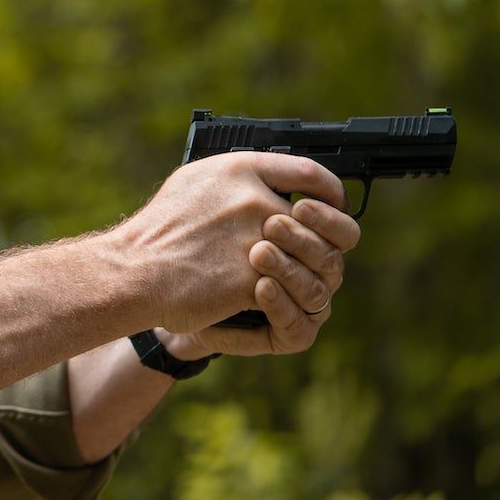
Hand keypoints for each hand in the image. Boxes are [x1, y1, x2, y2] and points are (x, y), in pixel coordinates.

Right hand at [108, 152, 350, 334]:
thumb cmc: (159, 231)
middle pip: (318, 221)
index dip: (331, 193)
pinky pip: (290, 287)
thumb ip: (240, 178)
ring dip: (304, 271)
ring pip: (311, 258)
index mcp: (240, 169)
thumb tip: (276, 180)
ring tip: (287, 277)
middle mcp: (253, 200)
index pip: (311, 172)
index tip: (331, 205)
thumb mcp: (195, 182)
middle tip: (311, 253)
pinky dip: (282, 295)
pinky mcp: (254, 278)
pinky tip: (265, 295)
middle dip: (317, 242)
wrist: (133, 272)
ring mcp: (256, 239)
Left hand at [163, 196, 360, 357]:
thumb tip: (299, 166)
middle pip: (332, 256)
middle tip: (271, 226)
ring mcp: (300, 304)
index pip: (339, 227)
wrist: (159, 285)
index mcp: (304, 237)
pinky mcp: (285, 333)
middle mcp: (309, 271)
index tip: (299, 204)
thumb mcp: (220, 194)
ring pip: (319, 291)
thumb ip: (261, 177)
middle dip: (306, 239)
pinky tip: (260, 287)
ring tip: (258, 253)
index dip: (328, 215)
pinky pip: (299, 327)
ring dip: (290, 268)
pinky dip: (281, 305)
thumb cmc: (192, 236)